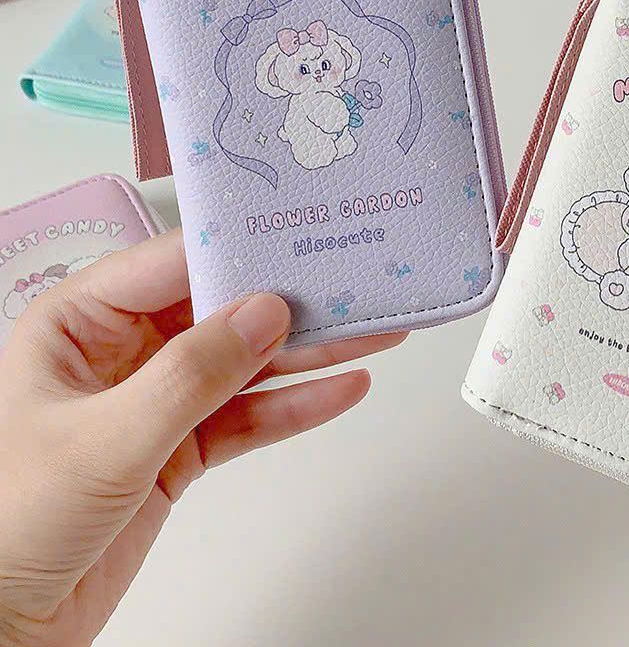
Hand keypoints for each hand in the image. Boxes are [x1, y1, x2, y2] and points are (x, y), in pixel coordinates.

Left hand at [0, 229, 405, 646]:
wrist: (4, 628)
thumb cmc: (9, 522)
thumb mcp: (104, 440)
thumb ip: (190, 374)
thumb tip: (263, 313)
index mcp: (80, 322)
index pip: (171, 264)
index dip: (238, 250)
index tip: (301, 240)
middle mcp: (122, 352)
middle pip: (221, 312)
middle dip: (291, 304)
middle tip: (356, 287)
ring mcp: (155, 400)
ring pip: (245, 363)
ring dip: (308, 353)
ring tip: (371, 333)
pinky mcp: (179, 448)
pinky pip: (247, 416)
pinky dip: (295, 406)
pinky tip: (341, 389)